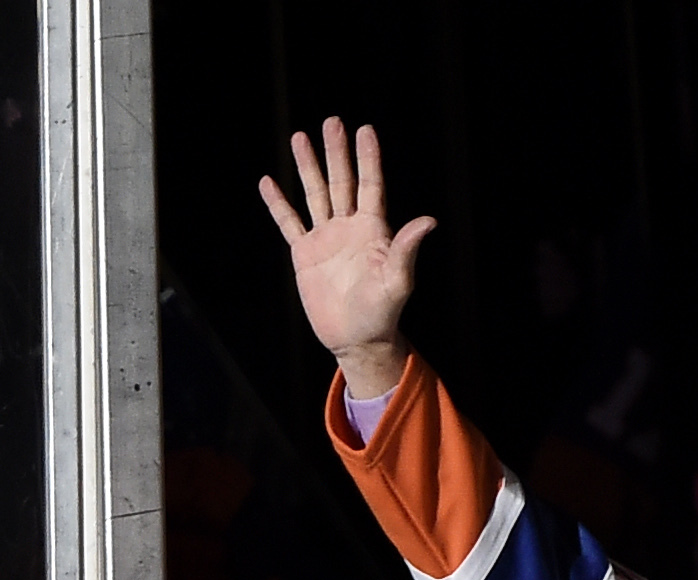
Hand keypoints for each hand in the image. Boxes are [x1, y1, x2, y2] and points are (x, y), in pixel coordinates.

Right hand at [258, 119, 434, 400]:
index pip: (370, 185)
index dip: (367, 158)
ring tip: (299, 137)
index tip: (364, 129)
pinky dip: (278, 204)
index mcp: (373, 229)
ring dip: (307, 167)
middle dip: (336, 152)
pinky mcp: (305, 255)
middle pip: (341, 181)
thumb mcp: (398, 281)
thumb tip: (428, 221)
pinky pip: (289, 223)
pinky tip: (269, 182)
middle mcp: (349, 227)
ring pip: (315, 194)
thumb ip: (407, 249)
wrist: (356, 338)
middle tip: (332, 122)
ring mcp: (326, 238)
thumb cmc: (383, 312)